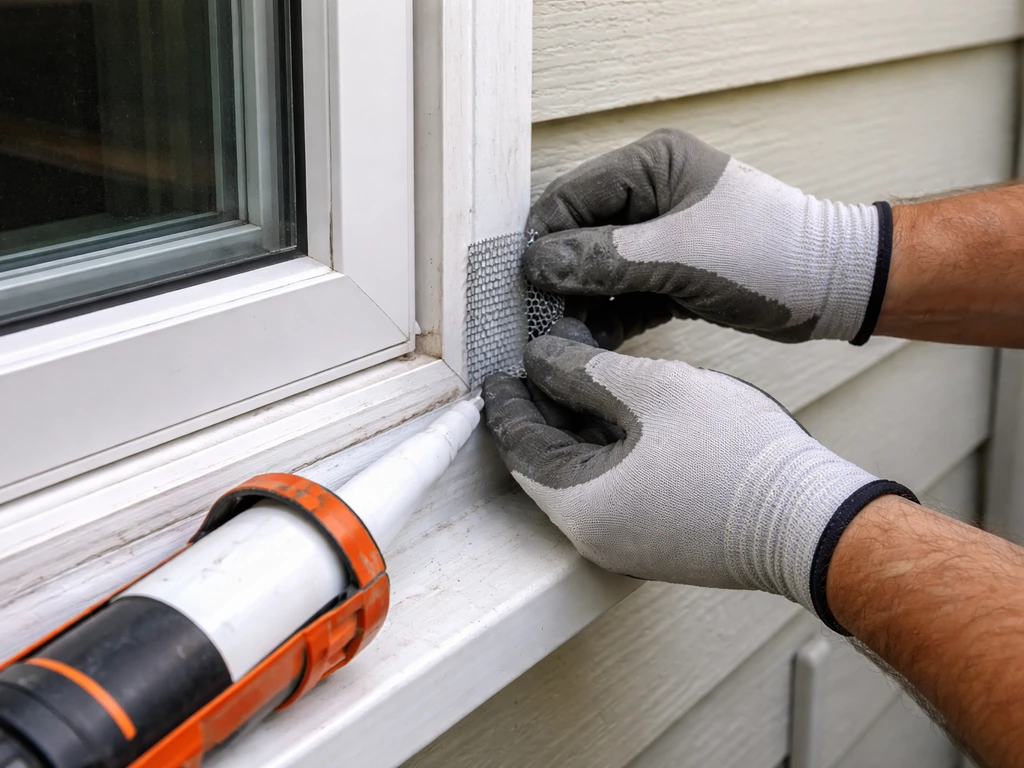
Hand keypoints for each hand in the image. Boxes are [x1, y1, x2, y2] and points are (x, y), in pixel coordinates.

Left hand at [483, 319, 913, 630]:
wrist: (811, 519)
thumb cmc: (735, 454)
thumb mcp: (651, 389)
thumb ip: (582, 372)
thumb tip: (539, 360)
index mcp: (581, 504)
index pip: (518, 448)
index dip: (507, 402)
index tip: (499, 369)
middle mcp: (594, 537)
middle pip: (547, 464)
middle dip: (542, 410)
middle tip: (540, 363)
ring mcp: (628, 545)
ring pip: (582, 476)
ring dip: (577, 428)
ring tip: (581, 377)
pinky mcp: (658, 543)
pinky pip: (614, 491)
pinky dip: (607, 451)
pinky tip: (622, 413)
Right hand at [525, 129, 890, 346]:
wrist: (836, 288)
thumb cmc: (772, 253)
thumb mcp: (682, 254)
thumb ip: (607, 259)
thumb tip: (539, 265)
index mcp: (651, 165)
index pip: (572, 197)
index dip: (545, 241)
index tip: (527, 285)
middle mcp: (651, 195)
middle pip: (580, 236)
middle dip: (560, 278)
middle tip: (540, 319)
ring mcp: (661, 237)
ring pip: (599, 270)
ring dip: (581, 303)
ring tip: (561, 339)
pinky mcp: (671, 274)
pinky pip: (624, 294)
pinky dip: (609, 317)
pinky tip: (591, 343)